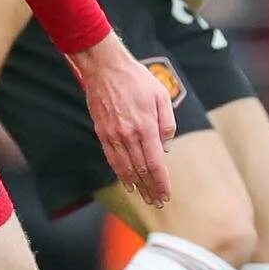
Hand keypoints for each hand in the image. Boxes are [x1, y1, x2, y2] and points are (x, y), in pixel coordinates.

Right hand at [68, 34, 176, 206]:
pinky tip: (127, 182)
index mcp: (146, 126)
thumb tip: (165, 148)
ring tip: (145, 197)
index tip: (166, 194)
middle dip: (150, 188)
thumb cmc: (137, 80)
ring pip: (125, 168)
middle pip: (141, 169)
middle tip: (157, 201)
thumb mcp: (161, 96)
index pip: (155, 163)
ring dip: (136, 185)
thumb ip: (166, 123)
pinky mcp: (102, 132)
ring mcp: (113, 134)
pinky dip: (120, 173)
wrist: (106, 68)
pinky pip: (111, 158)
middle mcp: (129, 134)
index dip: (161, 181)